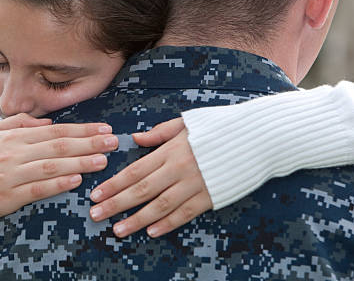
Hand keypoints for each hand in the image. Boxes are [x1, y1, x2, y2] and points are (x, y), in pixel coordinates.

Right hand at [0, 113, 117, 218]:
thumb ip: (19, 123)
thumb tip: (48, 123)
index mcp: (13, 136)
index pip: (55, 131)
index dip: (82, 130)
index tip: (104, 128)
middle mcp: (14, 152)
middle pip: (58, 146)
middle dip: (89, 143)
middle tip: (113, 141)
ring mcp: (11, 175)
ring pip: (51, 166)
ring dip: (79, 163)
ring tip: (102, 160)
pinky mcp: (7, 197)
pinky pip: (36, 189)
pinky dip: (57, 184)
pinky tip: (76, 181)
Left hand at [88, 118, 211, 237]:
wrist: (257, 137)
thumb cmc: (219, 126)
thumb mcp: (186, 122)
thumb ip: (159, 133)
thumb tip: (135, 139)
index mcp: (171, 150)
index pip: (135, 170)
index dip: (113, 184)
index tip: (96, 195)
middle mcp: (179, 168)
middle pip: (141, 190)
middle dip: (116, 204)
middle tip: (96, 215)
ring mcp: (195, 184)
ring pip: (160, 206)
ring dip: (137, 219)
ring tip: (118, 230)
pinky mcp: (211, 196)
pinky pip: (186, 213)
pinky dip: (168, 223)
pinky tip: (151, 231)